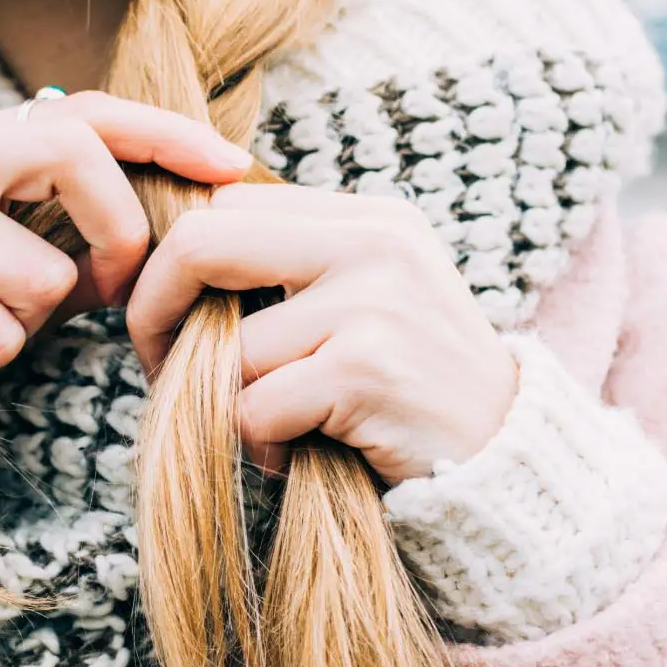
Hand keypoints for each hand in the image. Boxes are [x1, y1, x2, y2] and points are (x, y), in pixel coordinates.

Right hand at [0, 92, 253, 451]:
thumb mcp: (18, 267)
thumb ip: (84, 235)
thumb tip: (192, 212)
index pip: (83, 111)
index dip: (165, 134)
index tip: (234, 167)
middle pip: (73, 155)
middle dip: (118, 235)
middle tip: (110, 294)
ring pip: (42, 273)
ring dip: (26, 326)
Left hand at [125, 186, 518, 484]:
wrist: (509, 460)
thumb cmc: (416, 391)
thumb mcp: (370, 302)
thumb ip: (294, 272)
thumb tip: (172, 263)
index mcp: (368, 217)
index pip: (226, 205)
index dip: (175, 265)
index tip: (167, 320)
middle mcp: (372, 242)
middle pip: (203, 243)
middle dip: (157, 311)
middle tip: (158, 366)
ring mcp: (373, 302)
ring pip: (231, 349)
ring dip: (233, 405)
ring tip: (281, 430)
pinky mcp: (366, 369)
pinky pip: (255, 408)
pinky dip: (263, 446)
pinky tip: (302, 456)